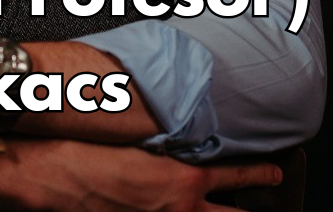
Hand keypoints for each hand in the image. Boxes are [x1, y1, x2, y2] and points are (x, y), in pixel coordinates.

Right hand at [0, 137, 283, 211]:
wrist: (58, 180)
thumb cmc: (89, 150)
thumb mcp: (133, 135)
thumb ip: (162, 139)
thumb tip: (174, 129)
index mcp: (182, 180)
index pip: (235, 176)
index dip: (259, 174)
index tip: (275, 172)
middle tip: (265, 203)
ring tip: (234, 211)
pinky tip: (173, 211)